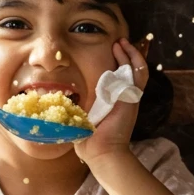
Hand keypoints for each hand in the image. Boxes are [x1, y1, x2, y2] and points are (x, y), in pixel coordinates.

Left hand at [74, 38, 147, 167]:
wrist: (101, 152)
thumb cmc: (89, 140)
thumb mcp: (80, 118)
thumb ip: (75, 109)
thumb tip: (54, 104)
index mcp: (114, 101)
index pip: (121, 77)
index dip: (118, 62)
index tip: (109, 50)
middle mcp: (125, 97)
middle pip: (131, 70)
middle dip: (125, 54)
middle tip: (117, 41)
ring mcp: (130, 97)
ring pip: (137, 69)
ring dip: (131, 54)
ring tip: (121, 42)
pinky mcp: (132, 97)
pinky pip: (139, 75)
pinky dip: (135, 61)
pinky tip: (125, 49)